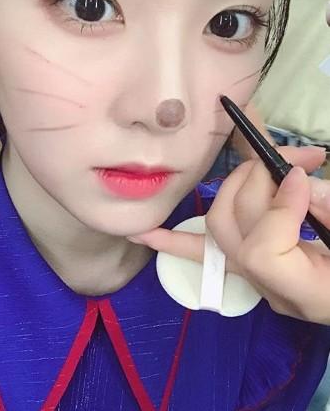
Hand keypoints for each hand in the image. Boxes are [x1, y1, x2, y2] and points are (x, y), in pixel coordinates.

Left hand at [129, 146, 329, 323]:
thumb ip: (328, 209)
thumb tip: (291, 177)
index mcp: (306, 294)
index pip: (261, 250)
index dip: (278, 205)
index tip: (304, 177)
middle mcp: (270, 289)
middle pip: (230, 227)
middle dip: (256, 180)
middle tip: (295, 159)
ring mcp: (256, 277)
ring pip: (215, 227)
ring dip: (238, 184)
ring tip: (271, 165)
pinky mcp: (250, 262)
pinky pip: (201, 254)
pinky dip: (170, 241)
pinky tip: (142, 232)